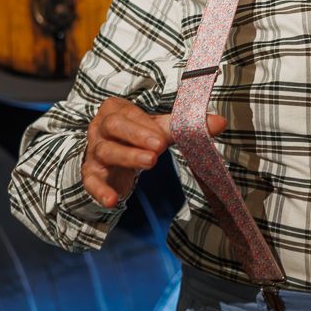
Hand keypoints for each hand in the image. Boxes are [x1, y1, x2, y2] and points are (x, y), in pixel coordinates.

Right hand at [82, 96, 226, 207]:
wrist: (110, 155)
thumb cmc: (135, 135)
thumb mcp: (158, 129)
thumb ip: (184, 125)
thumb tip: (219, 122)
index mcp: (116, 110)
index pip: (130, 113)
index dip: (146, 124)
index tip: (164, 135)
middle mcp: (101, 127)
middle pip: (114, 127)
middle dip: (137, 136)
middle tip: (159, 147)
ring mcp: (94, 151)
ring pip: (107, 151)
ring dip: (128, 157)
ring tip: (150, 162)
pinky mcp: (90, 174)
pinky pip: (91, 181)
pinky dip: (100, 191)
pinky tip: (112, 200)